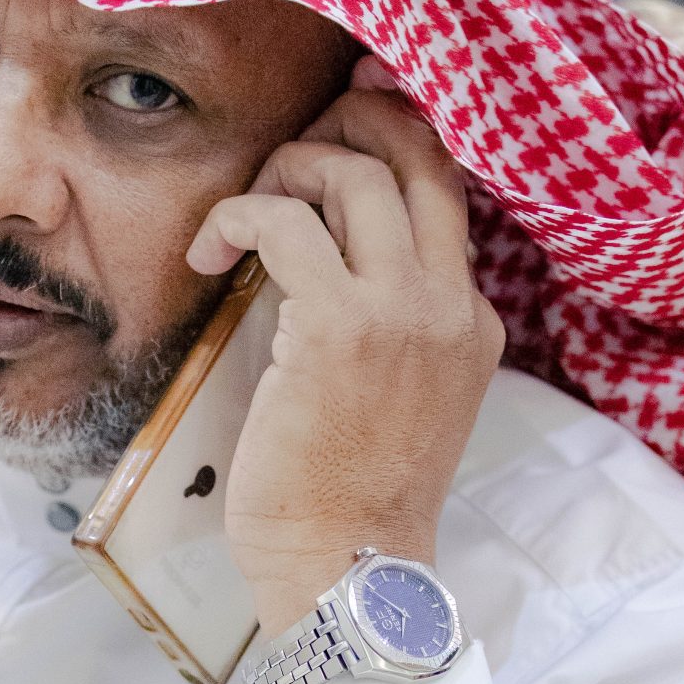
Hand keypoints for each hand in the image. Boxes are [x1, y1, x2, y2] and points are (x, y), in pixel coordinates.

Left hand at [187, 68, 503, 639]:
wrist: (347, 566)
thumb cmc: (350, 500)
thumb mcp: (398, 400)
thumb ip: (388, 329)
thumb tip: (319, 262)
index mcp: (473, 321)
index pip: (447, 191)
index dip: (396, 135)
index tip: (345, 116)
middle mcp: (450, 304)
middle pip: (416, 155)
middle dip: (349, 120)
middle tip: (290, 146)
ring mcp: (402, 310)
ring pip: (353, 175)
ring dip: (287, 168)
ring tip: (243, 215)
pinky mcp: (338, 324)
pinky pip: (283, 222)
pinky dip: (237, 218)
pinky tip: (210, 253)